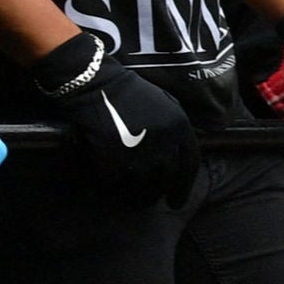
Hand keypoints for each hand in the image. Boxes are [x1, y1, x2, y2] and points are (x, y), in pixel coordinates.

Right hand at [35, 33, 197, 205]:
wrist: (95, 82)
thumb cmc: (129, 91)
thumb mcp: (166, 103)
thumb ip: (177, 127)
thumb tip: (182, 155)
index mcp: (180, 127)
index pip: (189, 165)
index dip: (183, 187)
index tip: (176, 201)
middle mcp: (164, 141)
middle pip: (166, 179)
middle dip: (159, 194)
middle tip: (151, 201)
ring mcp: (138, 149)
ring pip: (142, 185)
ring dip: (137, 197)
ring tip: (132, 202)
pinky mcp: (112, 154)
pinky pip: (116, 180)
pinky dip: (113, 187)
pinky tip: (111, 190)